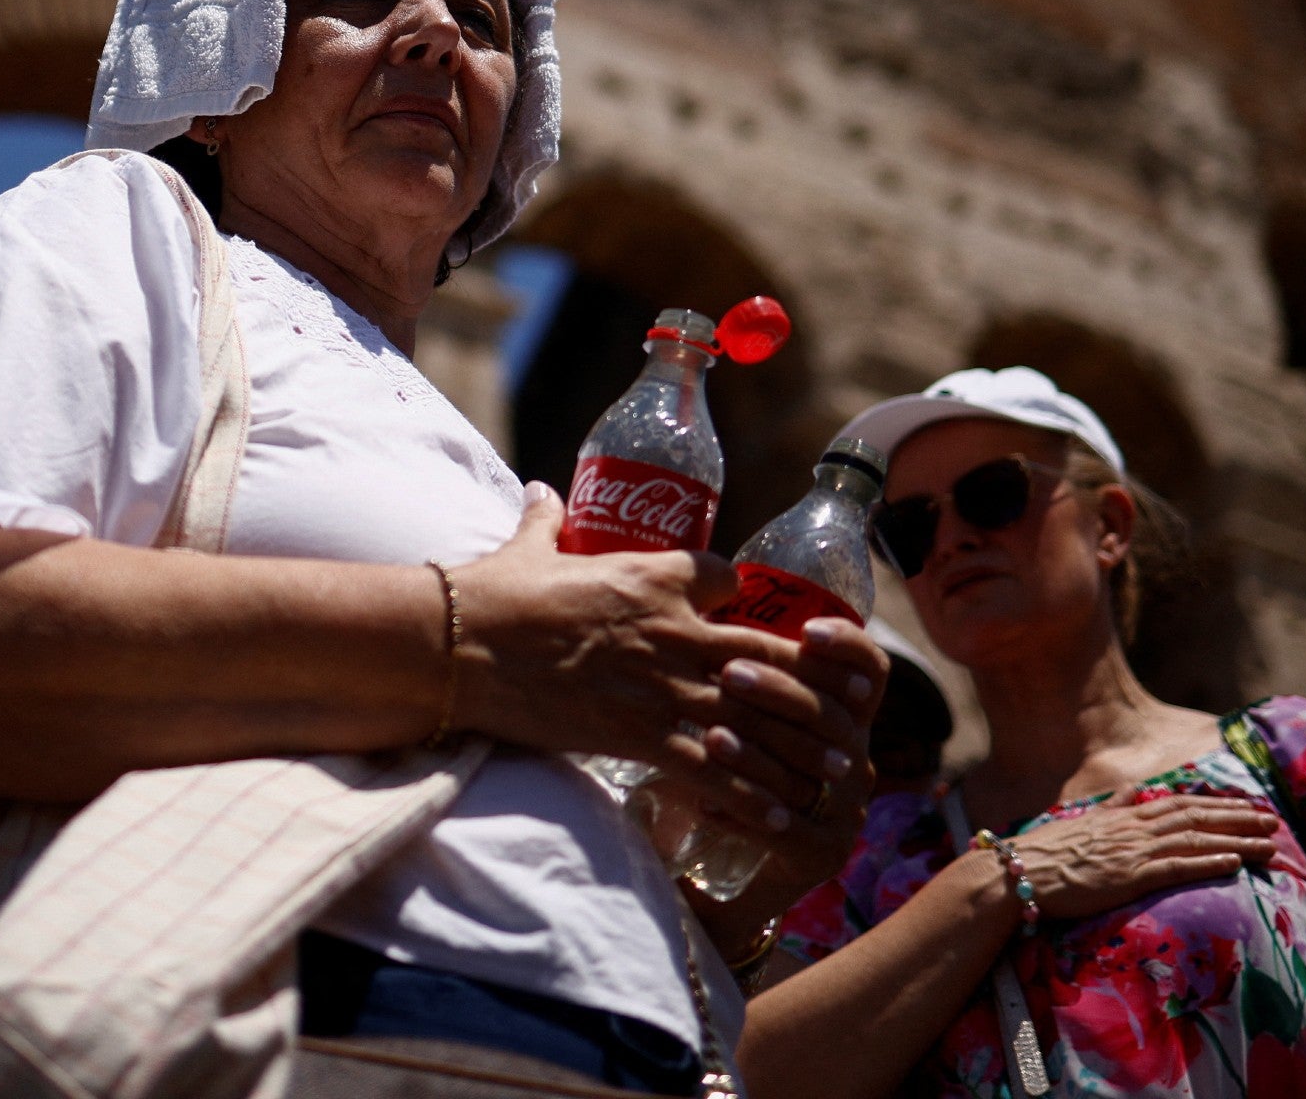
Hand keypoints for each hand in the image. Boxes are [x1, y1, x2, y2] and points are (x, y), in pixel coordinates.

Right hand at [451, 484, 860, 836]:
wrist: (460, 644)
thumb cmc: (494, 593)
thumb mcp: (528, 547)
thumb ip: (547, 521)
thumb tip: (542, 491)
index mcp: (653, 574)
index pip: (727, 578)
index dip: (742, 596)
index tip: (744, 612)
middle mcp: (676, 630)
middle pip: (772, 655)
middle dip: (813, 686)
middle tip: (844, 709)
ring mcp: (665, 685)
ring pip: (761, 718)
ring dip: (803, 747)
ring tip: (836, 771)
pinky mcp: (644, 736)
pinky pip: (720, 771)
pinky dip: (758, 796)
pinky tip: (786, 815)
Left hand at [683, 617, 888, 911]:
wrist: (741, 851)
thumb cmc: (739, 758)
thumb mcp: (746, 703)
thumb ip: (744, 654)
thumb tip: (717, 583)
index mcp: (845, 715)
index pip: (870, 671)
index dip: (847, 647)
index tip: (807, 630)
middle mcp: (855, 757)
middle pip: (834, 716)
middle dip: (780, 691)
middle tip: (728, 673)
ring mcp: (844, 808)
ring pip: (813, 771)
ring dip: (760, 751)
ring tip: (712, 735)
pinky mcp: (820, 852)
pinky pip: (788, 828)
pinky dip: (746, 810)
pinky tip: (705, 798)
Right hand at [1008, 791, 1281, 919]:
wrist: (1018, 872)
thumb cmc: (1046, 853)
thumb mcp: (1082, 823)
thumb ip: (1112, 806)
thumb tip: (1132, 788)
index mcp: (1121, 817)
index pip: (1177, 805)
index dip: (1214, 804)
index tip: (1244, 805)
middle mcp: (1130, 829)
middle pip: (1193, 818)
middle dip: (1236, 818)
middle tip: (1271, 820)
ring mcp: (1130, 852)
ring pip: (1193, 840)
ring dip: (1234, 840)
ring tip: (1268, 843)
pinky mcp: (1127, 877)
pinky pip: (1175, 867)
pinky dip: (1207, 862)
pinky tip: (1233, 861)